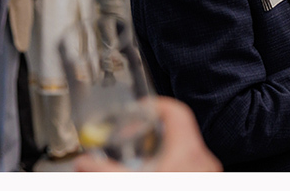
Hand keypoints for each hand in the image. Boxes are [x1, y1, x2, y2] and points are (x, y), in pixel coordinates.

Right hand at [74, 97, 221, 171]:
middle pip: (179, 133)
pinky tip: (153, 178)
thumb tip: (82, 164)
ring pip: (184, 155)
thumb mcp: (129, 181)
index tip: (137, 111)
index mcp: (188, 152)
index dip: (155, 106)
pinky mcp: (206, 187)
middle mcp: (204, 162)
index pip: (176, 112)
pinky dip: (170, 171)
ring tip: (138, 165)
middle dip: (152, 136)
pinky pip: (189, 172)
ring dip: (160, 156)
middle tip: (131, 142)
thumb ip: (103, 172)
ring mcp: (208, 177)